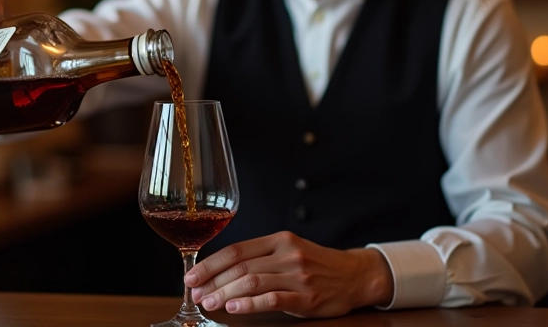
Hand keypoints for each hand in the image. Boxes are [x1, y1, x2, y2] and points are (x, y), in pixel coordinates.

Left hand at [184, 231, 393, 317]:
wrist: (355, 276)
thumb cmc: (317, 265)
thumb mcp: (289, 251)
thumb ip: (260, 257)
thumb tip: (220, 271)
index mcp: (279, 240)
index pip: (236, 250)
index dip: (210, 264)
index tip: (192, 275)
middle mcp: (287, 254)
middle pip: (240, 267)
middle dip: (213, 281)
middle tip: (196, 293)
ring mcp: (297, 275)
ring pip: (252, 281)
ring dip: (225, 293)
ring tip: (209, 302)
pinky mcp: (306, 297)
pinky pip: (273, 299)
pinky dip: (250, 304)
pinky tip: (234, 307)